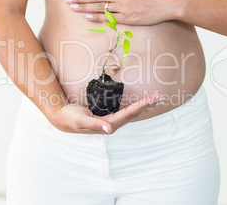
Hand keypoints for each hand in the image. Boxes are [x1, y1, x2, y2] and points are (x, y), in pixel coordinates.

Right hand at [49, 93, 164, 133]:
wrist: (63, 119)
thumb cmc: (71, 119)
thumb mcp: (81, 120)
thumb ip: (95, 124)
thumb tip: (109, 129)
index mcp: (108, 123)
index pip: (129, 113)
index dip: (142, 105)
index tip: (154, 98)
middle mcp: (113, 123)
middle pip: (135, 113)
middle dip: (149, 105)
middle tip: (162, 97)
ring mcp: (112, 120)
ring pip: (133, 113)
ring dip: (145, 106)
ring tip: (157, 100)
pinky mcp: (109, 116)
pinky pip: (127, 111)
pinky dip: (136, 106)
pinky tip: (141, 104)